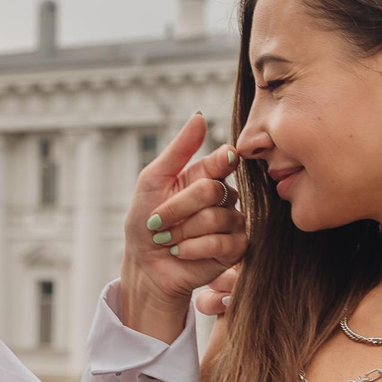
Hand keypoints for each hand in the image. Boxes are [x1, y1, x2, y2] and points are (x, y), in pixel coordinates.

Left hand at [119, 116, 246, 342]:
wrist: (145, 265)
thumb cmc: (145, 222)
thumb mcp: (153, 180)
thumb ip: (178, 150)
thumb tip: (198, 116)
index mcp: (206, 175)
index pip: (224, 158)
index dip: (220, 161)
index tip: (218, 163)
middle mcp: (223, 197)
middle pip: (211, 190)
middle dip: (176, 208)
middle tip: (157, 223)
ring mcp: (232, 223)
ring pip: (214, 218)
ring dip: (181, 232)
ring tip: (168, 240)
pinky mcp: (236, 250)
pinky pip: (221, 243)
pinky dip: (193, 248)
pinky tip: (180, 251)